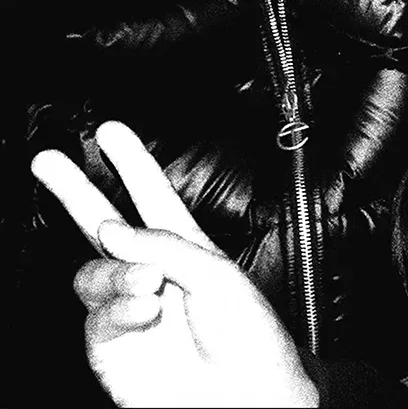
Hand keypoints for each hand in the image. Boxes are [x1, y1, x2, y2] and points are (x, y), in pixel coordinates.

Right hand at [31, 122, 317, 407]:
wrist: (246, 396)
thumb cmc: (251, 338)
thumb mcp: (218, 274)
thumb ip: (163, 244)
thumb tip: (109, 227)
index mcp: (189, 250)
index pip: (155, 198)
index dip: (133, 164)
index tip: (112, 132)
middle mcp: (155, 275)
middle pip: (104, 226)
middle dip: (76, 192)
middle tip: (48, 162)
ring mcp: (131, 310)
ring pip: (92, 272)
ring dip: (116, 272)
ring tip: (149, 284)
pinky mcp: (113, 347)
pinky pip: (96, 316)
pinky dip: (117, 308)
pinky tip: (145, 309)